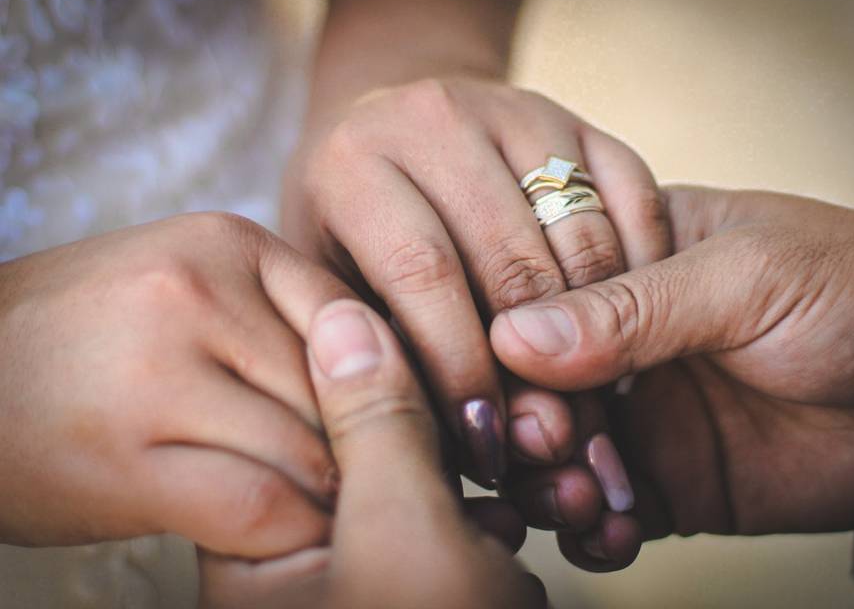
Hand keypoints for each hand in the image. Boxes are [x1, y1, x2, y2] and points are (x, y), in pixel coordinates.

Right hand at [0, 213, 353, 556]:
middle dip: (360, 446)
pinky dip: (285, 532)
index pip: (354, 319)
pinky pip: (256, 506)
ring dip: (327, 495)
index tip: (390, 430)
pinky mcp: (127, 457)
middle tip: (369, 482)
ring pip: (309, 451)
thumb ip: (279, 317)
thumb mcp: (188, 289)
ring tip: (328, 511)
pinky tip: (277, 534)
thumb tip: (383, 378)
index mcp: (229, 243)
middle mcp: (200, 291)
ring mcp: (160, 370)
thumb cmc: (92, 338)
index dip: (383, 387)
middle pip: (339, 389)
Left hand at [198, 300, 546, 608]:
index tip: (446, 353)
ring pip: (436, 475)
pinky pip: (466, 515)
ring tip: (553, 491)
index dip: (382, 375)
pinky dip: (514, 513)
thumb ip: (372, 427)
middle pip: (379, 445)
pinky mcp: (431, 577)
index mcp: (260, 550)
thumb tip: (342, 316)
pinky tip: (554, 515)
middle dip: (462, 439)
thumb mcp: (404, 541)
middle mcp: (308, 558)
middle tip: (522, 439)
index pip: (306, 415)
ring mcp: (374, 569)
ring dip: (504, 474)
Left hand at [285, 77, 668, 556]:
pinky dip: (643, 274)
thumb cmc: (356, 234)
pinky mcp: (578, 118)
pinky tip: (626, 331)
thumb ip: (400, 358)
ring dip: (600, 330)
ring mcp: (514, 110)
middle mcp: (434, 118)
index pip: (422, 274)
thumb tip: (491, 438)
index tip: (484, 439)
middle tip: (551, 433)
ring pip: (581, 238)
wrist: (391, 130)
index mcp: (354, 162)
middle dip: (539, 366)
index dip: (462, 369)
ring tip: (590, 396)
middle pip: (511, 261)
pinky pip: (637, 200)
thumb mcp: (342, 289)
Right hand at [492, 187, 853, 553]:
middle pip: (528, 383)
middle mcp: (620, 340)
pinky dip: (593, 533)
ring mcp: (642, 414)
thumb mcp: (750, 275)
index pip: (528, 291)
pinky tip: (614, 533)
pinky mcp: (670, 482)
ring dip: (548, 484)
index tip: (505, 380)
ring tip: (582, 498)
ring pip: (554, 455)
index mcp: (627, 257)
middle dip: (525, 420)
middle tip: (550, 444)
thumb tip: (515, 335)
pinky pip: (605, 513)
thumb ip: (634, 307)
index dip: (503, 338)